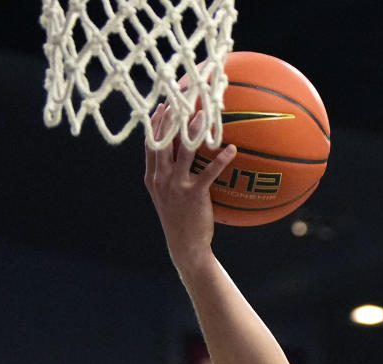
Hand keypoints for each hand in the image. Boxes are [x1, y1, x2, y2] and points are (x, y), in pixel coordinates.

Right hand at [144, 104, 236, 268]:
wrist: (185, 246)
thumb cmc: (179, 220)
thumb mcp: (165, 196)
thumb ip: (166, 175)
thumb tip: (175, 154)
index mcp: (152, 177)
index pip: (151, 143)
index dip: (156, 123)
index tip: (163, 104)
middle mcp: (161, 178)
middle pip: (164, 141)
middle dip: (171, 118)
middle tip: (181, 99)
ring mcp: (176, 186)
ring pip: (183, 151)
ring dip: (193, 130)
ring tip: (203, 115)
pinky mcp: (193, 195)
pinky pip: (208, 172)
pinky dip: (220, 159)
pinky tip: (231, 149)